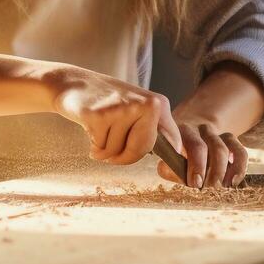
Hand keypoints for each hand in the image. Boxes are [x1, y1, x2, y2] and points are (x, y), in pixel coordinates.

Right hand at [50, 67, 181, 166]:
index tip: (190, 181)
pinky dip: (93, 146)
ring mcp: (122, 108)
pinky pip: (100, 148)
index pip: (173, 141)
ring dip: (104, 149)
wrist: (72, 82)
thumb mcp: (136, 108)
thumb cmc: (106, 102)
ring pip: (116, 151)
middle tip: (111, 149)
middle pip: (140, 151)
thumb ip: (152, 129)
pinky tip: (89, 127)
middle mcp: (144, 104)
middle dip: (123, 156)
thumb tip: (175, 158)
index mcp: (158, 104)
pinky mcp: (99, 115)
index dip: (175, 162)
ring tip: (99, 128)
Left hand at [157, 116, 248, 188]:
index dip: (191, 164)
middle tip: (203, 187)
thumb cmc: (179, 152)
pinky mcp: (229, 137)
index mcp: (175, 134)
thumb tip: (166, 170)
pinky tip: (233, 182)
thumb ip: (168, 167)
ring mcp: (212, 133)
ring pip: (220, 149)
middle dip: (202, 169)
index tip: (195, 182)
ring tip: (217, 187)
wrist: (194, 131)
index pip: (180, 146)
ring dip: (219, 172)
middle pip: (199, 147)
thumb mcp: (169, 157)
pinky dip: (239, 167)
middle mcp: (193, 130)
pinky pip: (239, 151)